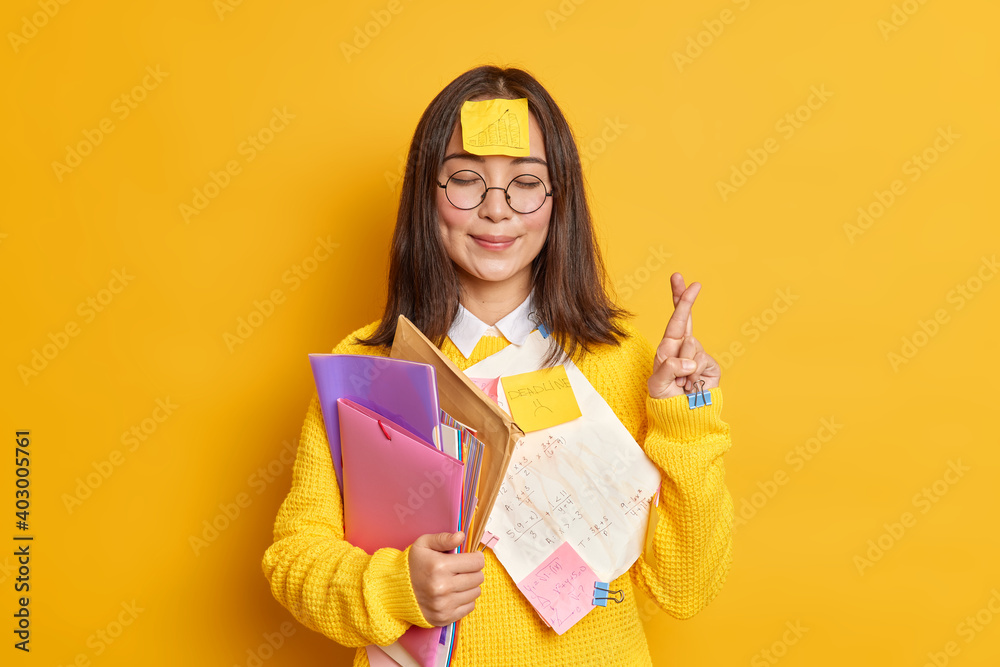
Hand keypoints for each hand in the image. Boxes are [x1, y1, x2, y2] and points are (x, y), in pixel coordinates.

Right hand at [408, 531, 484, 625]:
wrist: (394, 590)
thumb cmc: (412, 565)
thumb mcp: (424, 544)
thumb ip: (443, 538)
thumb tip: (461, 536)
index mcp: (439, 566)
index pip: (476, 562)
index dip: (476, 557)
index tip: (472, 557)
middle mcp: (442, 587)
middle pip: (478, 578)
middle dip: (474, 571)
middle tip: (463, 569)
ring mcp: (443, 604)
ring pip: (475, 592)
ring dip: (470, 585)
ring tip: (457, 580)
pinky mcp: (444, 617)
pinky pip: (469, 607)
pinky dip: (465, 599)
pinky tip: (454, 593)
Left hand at [647, 272, 721, 399]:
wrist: (681, 417)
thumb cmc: (665, 400)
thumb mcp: (658, 385)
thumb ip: (669, 369)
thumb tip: (689, 361)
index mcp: (668, 348)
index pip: (674, 320)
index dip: (679, 300)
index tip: (681, 279)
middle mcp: (683, 348)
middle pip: (686, 319)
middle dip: (687, 300)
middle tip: (694, 283)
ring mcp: (698, 356)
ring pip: (691, 346)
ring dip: (684, 366)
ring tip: (681, 383)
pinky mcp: (710, 367)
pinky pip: (701, 362)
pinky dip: (694, 375)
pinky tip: (691, 386)